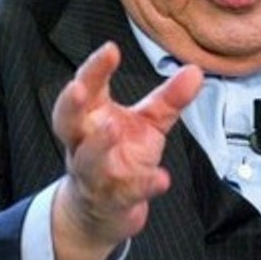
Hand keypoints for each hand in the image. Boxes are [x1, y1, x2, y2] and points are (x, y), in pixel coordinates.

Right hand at [50, 41, 202, 259]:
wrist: (103, 210)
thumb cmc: (121, 156)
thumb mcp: (147, 123)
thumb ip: (169, 98)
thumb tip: (195, 71)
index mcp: (91, 117)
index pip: (87, 87)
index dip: (95, 68)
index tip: (111, 49)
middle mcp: (84, 144)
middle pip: (66, 122)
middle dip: (69, 104)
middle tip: (78, 87)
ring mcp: (94, 174)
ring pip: (87, 161)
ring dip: (98, 145)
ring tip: (113, 130)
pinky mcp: (111, 200)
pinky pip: (124, 193)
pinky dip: (142, 186)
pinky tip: (161, 179)